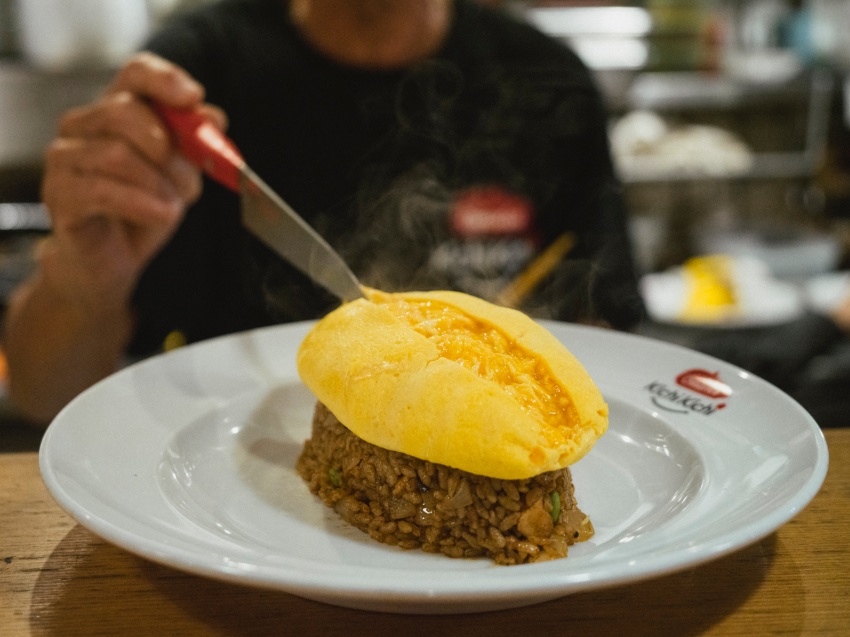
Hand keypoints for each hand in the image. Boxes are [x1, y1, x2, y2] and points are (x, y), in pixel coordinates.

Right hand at [38, 51, 225, 315]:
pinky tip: (163, 215)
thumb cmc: (144, 210)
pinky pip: (103, 191)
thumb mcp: (180, 175)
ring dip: (159, 184)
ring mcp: (65, 158)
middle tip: (192, 184)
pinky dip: (143, 204)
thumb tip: (214, 116)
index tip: (195, 98)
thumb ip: (194, 144)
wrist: (112, 260)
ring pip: (117, 154)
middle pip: (125, 112)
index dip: (165, 80)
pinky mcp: (60, 194)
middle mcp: (83, 125)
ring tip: (174, 206)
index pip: (135, 73)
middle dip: (170, 151)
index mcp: (115, 110)